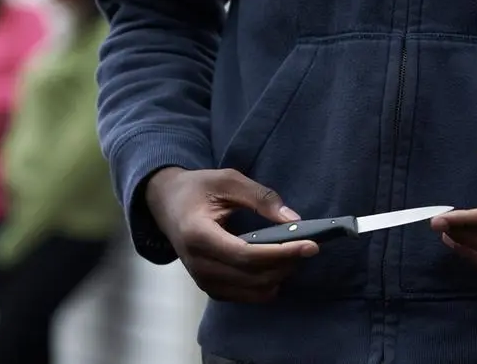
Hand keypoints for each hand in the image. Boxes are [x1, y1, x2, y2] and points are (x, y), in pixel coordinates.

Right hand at [146, 167, 317, 301]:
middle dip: (286, 264)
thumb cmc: (196, 189)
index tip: (310, 245)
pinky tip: (276, 266)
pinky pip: (244, 296)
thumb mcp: (227, 180)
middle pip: (253, 277)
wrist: (166, 204)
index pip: (247, 255)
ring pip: (252, 292)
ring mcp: (202, 279)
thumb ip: (260, 197)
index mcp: (198, 235)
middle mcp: (198, 263)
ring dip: (279, 276)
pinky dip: (265, 284)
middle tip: (307, 246)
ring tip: (293, 255)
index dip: (282, 253)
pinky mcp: (209, 287)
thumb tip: (292, 219)